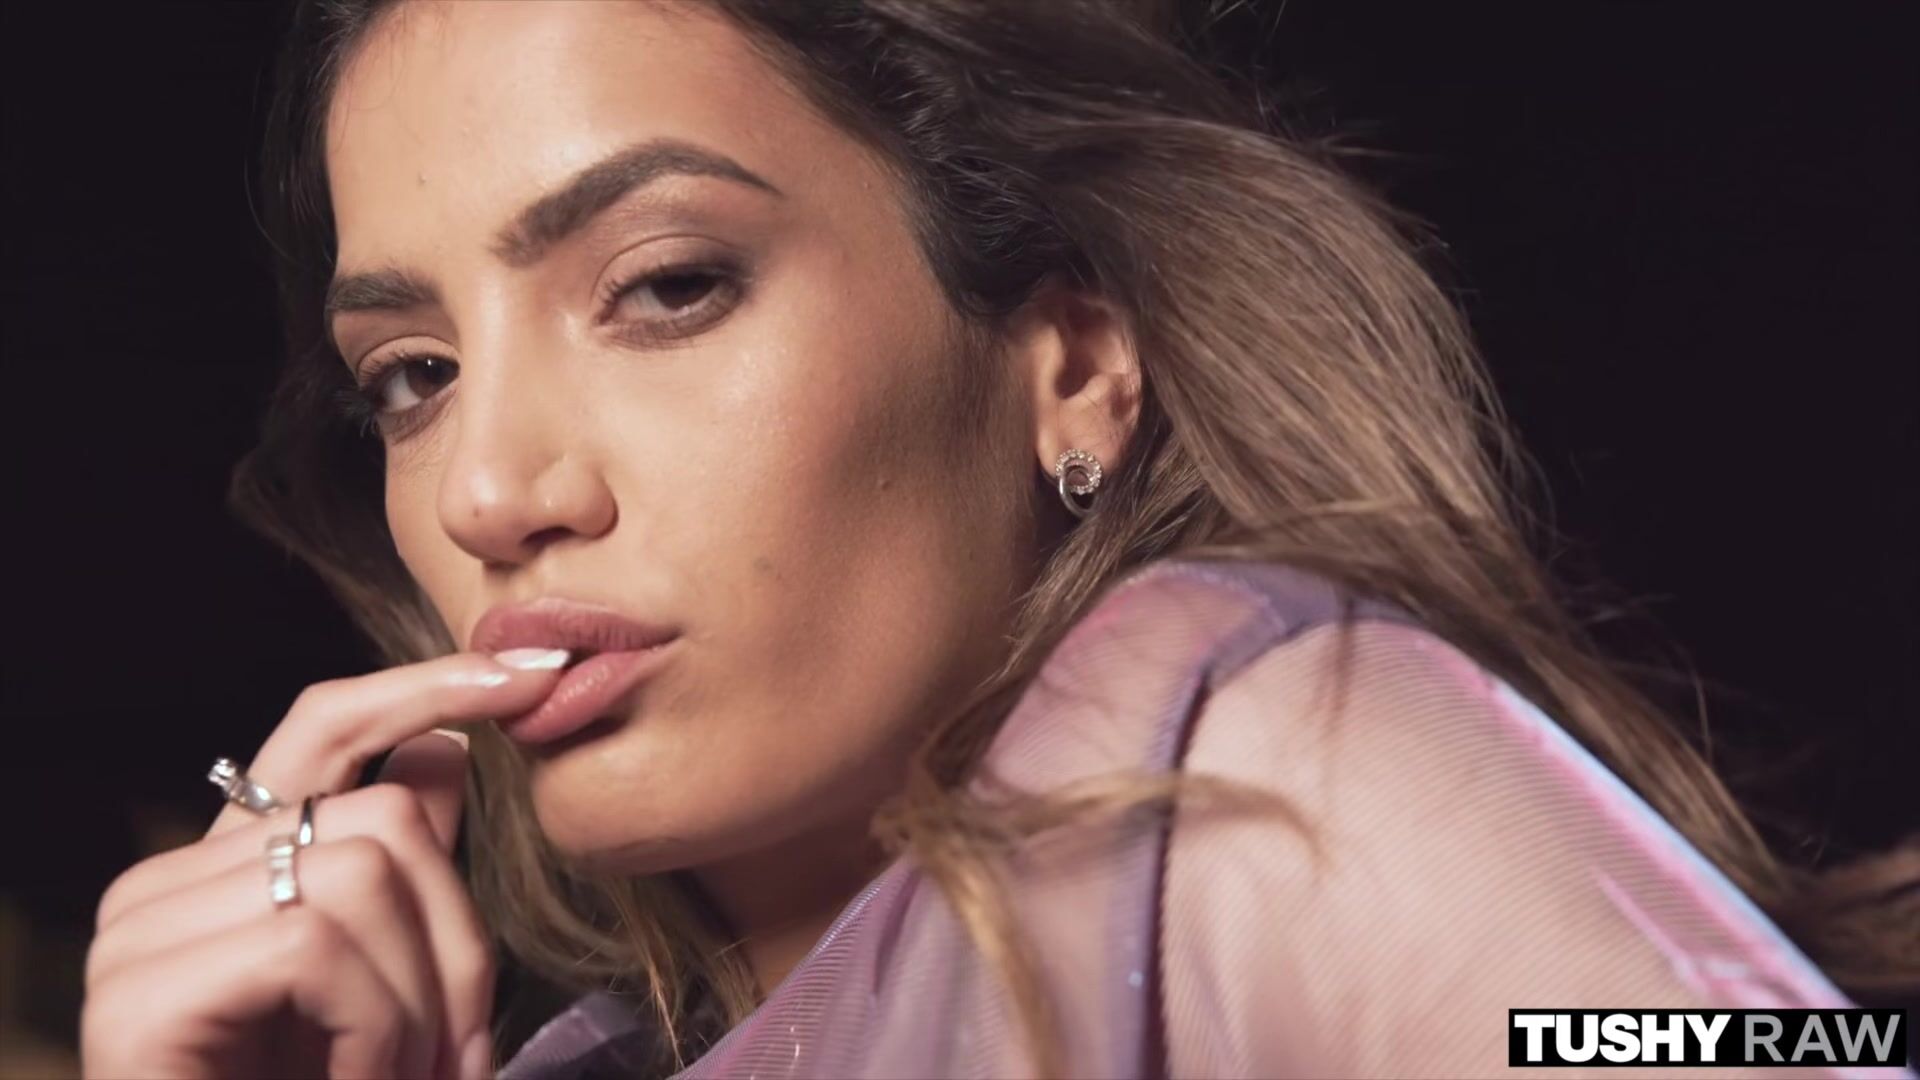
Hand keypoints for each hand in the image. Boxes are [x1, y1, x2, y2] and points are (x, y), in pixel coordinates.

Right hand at [81, 651, 567, 1078]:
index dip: (432, 685)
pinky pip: (317, 947)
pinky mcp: (139, 988)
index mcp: (232, 869)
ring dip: (423, 1006)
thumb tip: (446, 753)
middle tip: (455, 1060)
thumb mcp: (391, 993)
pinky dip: (375, 1034)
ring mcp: (141, 932)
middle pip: (383, 820)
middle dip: (460, 946)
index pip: (327, 725)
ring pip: (365, 876)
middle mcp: (169, 883)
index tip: (538, 674)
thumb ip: (405, 878)